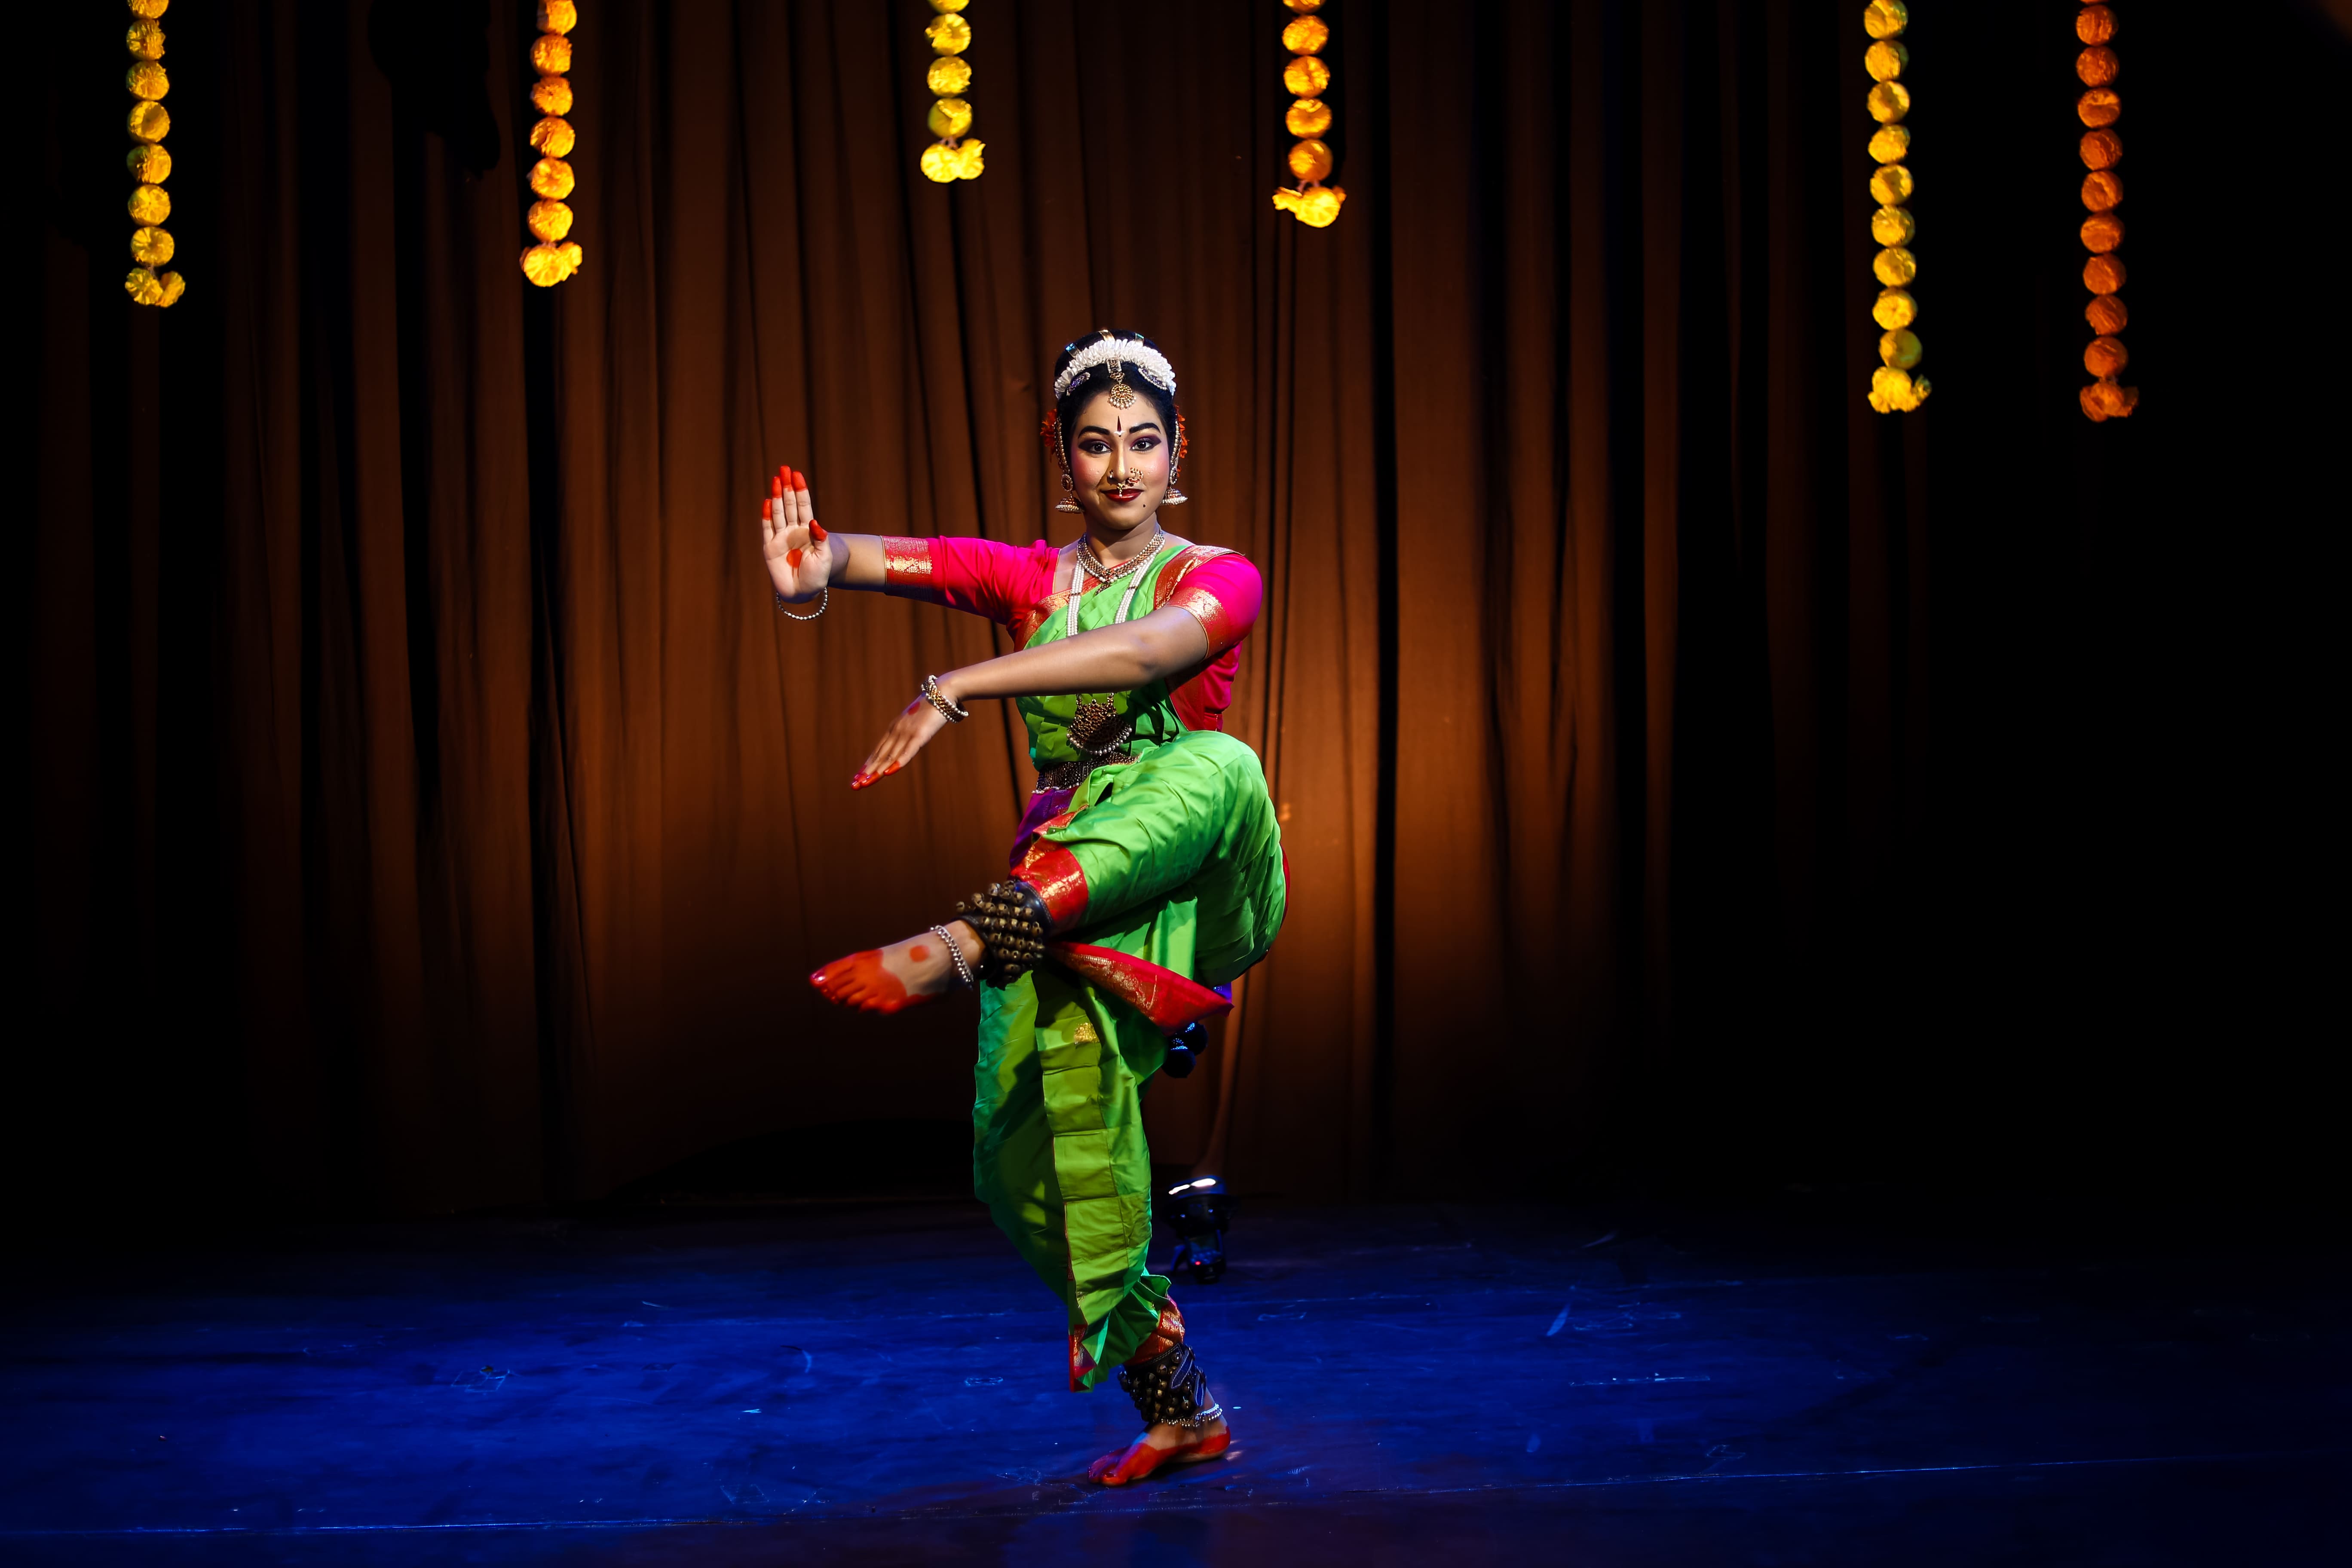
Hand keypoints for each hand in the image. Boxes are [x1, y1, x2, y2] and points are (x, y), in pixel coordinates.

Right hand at [761, 465, 831, 601]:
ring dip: (777, 496)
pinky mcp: (770, 548)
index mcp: (808, 531)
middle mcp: (793, 531)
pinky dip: (766, 516)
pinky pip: (767, 529)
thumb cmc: (818, 575)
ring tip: (777, 480)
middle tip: (784, 468)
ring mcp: (780, 538)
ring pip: (778, 513)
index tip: (797, 474)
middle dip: (787, 487)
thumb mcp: (824, 556)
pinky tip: (767, 502)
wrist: (803, 592)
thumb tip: (814, 522)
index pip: (803, 506)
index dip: (800, 491)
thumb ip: (820, 539)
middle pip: (789, 505)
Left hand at [852, 692, 949, 789]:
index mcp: (894, 729)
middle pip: (880, 755)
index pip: (878, 750)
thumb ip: (908, 733)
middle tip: (855, 785)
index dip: (867, 764)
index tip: (857, 778)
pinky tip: (889, 772)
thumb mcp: (915, 722)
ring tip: (866, 782)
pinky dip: (898, 762)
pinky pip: (907, 751)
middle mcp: (897, 731)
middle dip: (867, 771)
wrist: (942, 692)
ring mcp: (907, 733)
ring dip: (877, 770)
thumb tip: (904, 743)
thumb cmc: (930, 708)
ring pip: (889, 755)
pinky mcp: (920, 735)